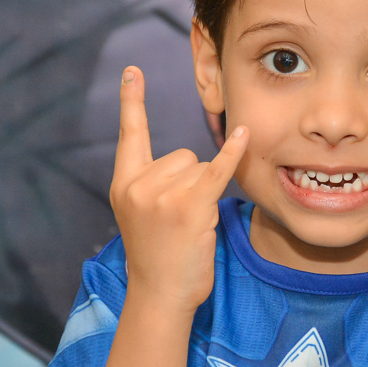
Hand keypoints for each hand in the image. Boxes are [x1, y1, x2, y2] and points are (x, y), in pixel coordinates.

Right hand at [109, 67, 247, 314]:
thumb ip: (154, 184)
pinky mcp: (189, 207)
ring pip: (200, 168)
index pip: (130, 135)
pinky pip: (216, 171)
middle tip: (180, 221)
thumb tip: (191, 161)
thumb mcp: (142, 216)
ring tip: (190, 227)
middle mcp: (137, 185)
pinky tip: (244, 135)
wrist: (160, 296)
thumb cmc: (159, 258)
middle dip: (190, 182)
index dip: (133, 101)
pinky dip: (232, 154)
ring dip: (205, 194)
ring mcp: (161, 196)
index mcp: (123, 185)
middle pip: (182, 156)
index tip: (132, 70)